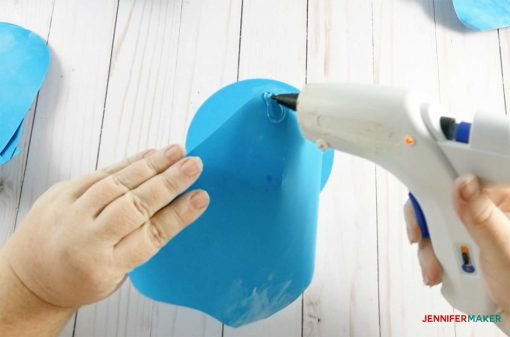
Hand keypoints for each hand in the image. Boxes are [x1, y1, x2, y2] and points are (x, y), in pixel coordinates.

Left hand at [0, 145, 208, 308]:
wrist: (31, 276)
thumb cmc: (81, 278)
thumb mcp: (117, 274)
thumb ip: (142, 242)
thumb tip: (178, 206)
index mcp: (105, 266)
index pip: (149, 236)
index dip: (178, 215)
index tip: (200, 197)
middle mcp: (86, 239)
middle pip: (134, 206)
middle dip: (168, 183)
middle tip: (194, 165)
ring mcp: (70, 213)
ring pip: (117, 183)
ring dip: (151, 166)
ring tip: (177, 152)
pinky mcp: (61, 193)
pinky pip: (100, 172)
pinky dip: (128, 162)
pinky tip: (151, 154)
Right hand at [405, 174, 509, 329]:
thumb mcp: (502, 249)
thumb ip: (481, 216)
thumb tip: (462, 184)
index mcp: (507, 200)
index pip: (470, 175)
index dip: (444, 177)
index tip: (425, 187)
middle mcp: (490, 210)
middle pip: (445, 198)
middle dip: (428, 221)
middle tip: (421, 235)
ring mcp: (474, 228)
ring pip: (436, 221)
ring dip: (428, 245)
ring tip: (434, 268)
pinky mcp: (463, 244)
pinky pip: (436, 240)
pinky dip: (430, 256)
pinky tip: (436, 272)